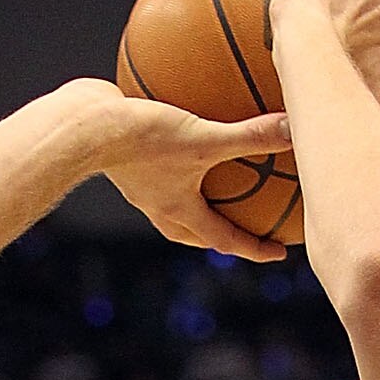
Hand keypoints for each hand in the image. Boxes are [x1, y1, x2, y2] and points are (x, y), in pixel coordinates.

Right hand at [89, 86, 294, 263]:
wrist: (85, 126)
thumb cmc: (143, 137)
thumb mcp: (203, 137)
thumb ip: (248, 137)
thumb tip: (293, 130)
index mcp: (179, 212)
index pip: (225, 239)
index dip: (254, 248)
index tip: (277, 254)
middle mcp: (159, 207)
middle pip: (195, 234)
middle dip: (220, 237)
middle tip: (242, 234)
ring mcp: (141, 187)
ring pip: (174, 207)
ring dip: (195, 206)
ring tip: (209, 192)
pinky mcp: (128, 162)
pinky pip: (160, 170)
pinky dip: (177, 163)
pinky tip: (181, 136)